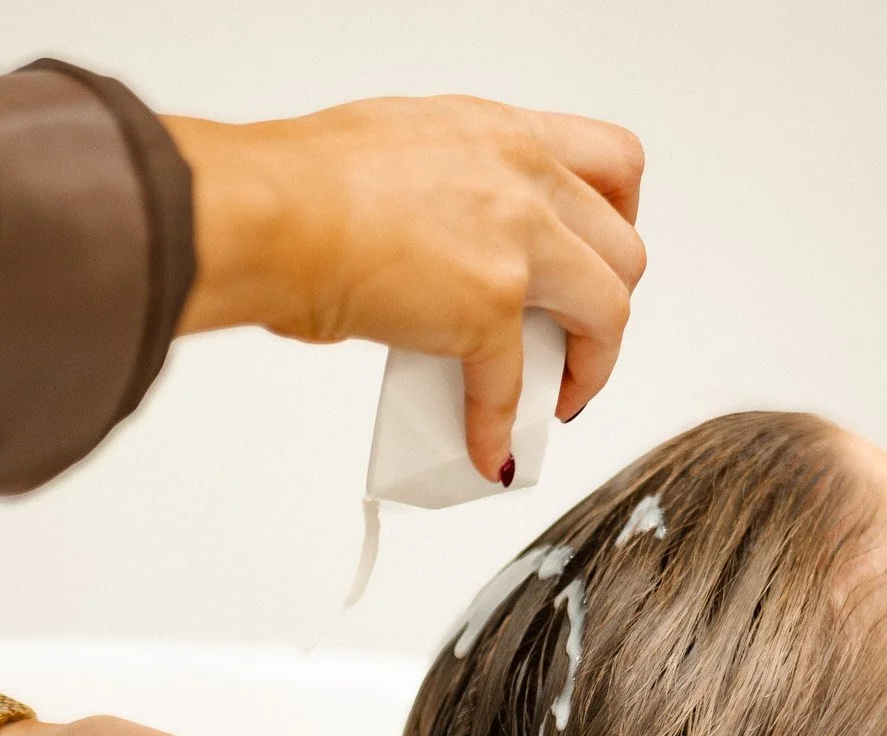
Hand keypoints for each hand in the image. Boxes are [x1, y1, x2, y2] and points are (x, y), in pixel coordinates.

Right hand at [166, 96, 645, 479]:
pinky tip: (490, 452)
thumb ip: (441, 196)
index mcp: (499, 133)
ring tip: (556, 398)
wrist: (263, 213)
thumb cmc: (294, 184)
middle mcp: (521, 176)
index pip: (609, 162)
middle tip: (578, 337)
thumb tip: (434, 255)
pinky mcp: (486, 311)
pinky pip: (513, 387)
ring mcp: (514, 244)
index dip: (618, 219)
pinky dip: (502, 429)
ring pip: (609, 312)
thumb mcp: (394, 157)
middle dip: (610, 304)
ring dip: (591, 365)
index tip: (595, 257)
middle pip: (623, 247)